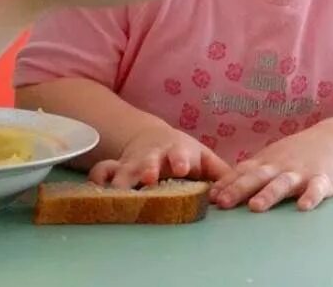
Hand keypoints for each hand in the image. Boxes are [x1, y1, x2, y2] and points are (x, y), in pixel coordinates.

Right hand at [89, 123, 231, 188]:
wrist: (151, 139)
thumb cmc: (183, 154)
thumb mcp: (204, 158)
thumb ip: (221, 173)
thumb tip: (238, 191)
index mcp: (178, 152)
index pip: (181, 155)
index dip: (181, 160)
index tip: (183, 168)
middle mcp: (153, 158)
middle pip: (149, 162)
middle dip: (147, 169)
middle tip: (148, 178)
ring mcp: (132, 164)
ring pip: (123, 170)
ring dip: (121, 180)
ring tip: (118, 193)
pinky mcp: (115, 170)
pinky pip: (101, 173)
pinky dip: (97, 180)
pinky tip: (93, 192)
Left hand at [209, 124, 332, 211]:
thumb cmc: (298, 154)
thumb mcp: (273, 158)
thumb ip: (251, 173)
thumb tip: (220, 189)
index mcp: (267, 162)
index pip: (243, 172)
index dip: (226, 183)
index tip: (210, 197)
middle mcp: (281, 166)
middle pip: (257, 177)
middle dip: (239, 189)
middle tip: (223, 203)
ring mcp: (302, 172)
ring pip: (283, 183)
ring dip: (269, 194)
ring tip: (256, 207)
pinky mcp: (324, 179)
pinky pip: (317, 189)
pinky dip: (311, 197)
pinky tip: (304, 207)